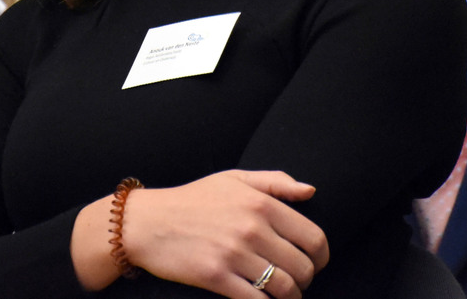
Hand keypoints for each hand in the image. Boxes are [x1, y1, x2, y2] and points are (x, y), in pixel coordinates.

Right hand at [124, 170, 328, 298]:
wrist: (146, 222)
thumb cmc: (191, 200)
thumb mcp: (232, 179)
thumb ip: (274, 182)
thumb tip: (310, 191)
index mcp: (260, 203)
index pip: (314, 238)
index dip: (321, 257)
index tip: (314, 263)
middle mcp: (251, 228)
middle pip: (304, 268)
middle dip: (305, 280)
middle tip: (294, 281)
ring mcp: (234, 254)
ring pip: (285, 289)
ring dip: (290, 297)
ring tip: (281, 295)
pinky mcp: (216, 277)